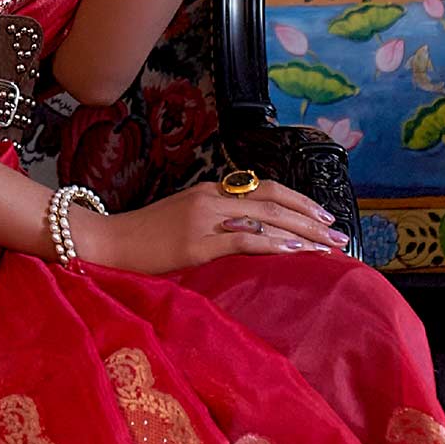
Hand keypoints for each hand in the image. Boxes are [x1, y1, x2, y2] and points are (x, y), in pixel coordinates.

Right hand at [69, 177, 348, 274]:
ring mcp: (205, 219)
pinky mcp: (198, 244)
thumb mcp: (181, 220)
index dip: (299, 200)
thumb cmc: (140, 239)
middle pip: (275, 201)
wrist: (104, 243)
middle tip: (340, 233)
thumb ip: (213, 220)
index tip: (323, 216)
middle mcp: (212, 198)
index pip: (266, 189)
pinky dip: (279, 246)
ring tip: (330, 247)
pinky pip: (248, 242)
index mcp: (209, 191)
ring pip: (268, 220)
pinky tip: (299, 254)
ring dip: (305, 234)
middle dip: (312, 217)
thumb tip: (246, 234)